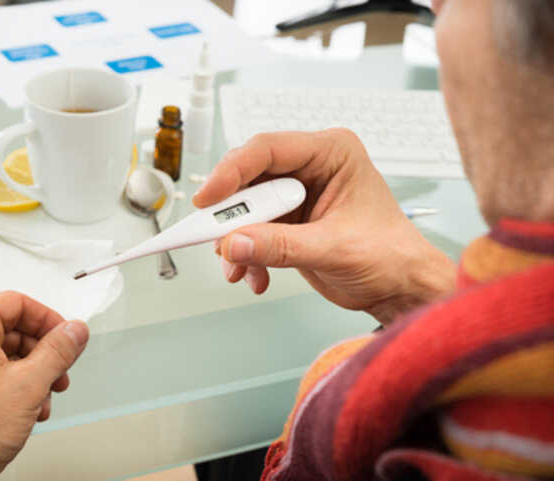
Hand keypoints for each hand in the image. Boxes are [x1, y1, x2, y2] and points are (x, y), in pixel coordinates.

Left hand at [0, 291, 88, 480]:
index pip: (16, 303)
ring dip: (30, 376)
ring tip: (42, 399)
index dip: (49, 319)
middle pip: (10, 330)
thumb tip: (75, 330)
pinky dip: (10, 388)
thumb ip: (59, 350)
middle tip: (59, 372)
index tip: (66, 337)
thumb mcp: (29, 384)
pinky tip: (25, 411)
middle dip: (42, 354)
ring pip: (0, 355)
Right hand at [193, 130, 455, 323]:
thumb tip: (232, 243)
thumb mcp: (334, 249)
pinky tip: (255, 276)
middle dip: (231, 213)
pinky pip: (251, 231)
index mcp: (331, 153)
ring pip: (245, 207)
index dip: (232, 171)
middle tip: (214, 238)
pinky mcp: (288, 221)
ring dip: (235, 240)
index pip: (268, 149)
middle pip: (250, 178)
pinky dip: (246, 255)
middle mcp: (311, 168)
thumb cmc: (389, 256)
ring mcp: (297, 195)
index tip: (208, 199)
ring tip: (237, 267)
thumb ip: (279, 246)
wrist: (399, 287)